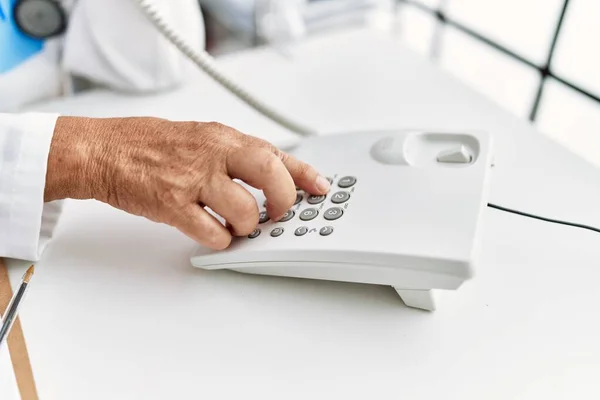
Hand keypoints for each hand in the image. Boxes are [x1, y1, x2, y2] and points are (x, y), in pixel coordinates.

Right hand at [45, 116, 329, 248]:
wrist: (104, 150)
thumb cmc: (149, 143)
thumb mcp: (200, 136)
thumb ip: (234, 154)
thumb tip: (270, 171)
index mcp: (222, 137)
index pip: (276, 152)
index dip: (305, 172)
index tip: (321, 187)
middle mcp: (213, 154)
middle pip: (271, 175)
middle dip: (284, 200)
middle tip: (279, 213)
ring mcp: (193, 180)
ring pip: (245, 211)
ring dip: (247, 226)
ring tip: (237, 224)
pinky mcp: (172, 206)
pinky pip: (212, 232)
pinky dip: (221, 239)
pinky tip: (214, 232)